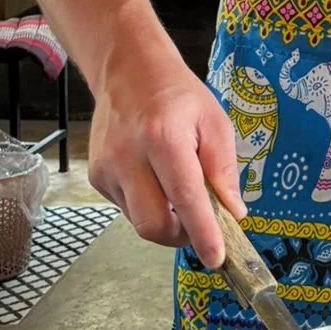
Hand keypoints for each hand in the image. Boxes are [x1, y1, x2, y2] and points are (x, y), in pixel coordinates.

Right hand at [87, 47, 241, 266]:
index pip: (185, 198)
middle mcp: (128, 157)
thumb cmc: (178, 95)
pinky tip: (154, 179)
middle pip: (153, 225)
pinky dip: (147, 206)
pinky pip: (127, 208)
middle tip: (200, 225)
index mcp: (164, 138)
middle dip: (181, 237)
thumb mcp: (214, 121)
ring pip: (139, 222)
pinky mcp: (96, 177)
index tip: (216, 257)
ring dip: (165, 219)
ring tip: (177, 190)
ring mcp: (106, 169)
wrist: (128, 71)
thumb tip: (233, 212)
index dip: (202, 233)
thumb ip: (224, 169)